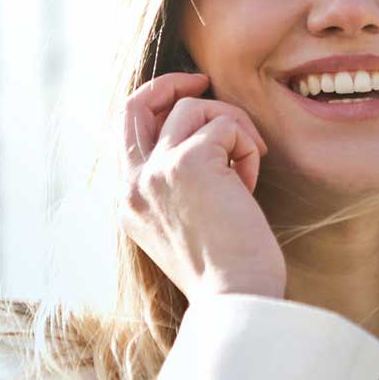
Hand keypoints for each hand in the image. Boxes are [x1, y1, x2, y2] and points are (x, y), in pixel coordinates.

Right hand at [118, 71, 286, 303]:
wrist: (236, 299)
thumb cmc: (226, 271)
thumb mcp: (186, 225)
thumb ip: (178, 186)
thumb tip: (204, 141)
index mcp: (129, 203)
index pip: (127, 133)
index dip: (156, 107)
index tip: (188, 99)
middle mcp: (133, 185)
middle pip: (135, 104)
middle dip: (170, 83)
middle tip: (203, 81)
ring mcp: (156, 172)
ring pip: (193, 108)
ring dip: (232, 127)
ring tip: (248, 166)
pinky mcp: (189, 162)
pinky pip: (225, 125)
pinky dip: (247, 145)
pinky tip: (251, 182)